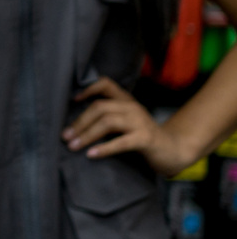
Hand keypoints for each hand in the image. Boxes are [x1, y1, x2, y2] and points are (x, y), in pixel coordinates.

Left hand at [63, 77, 195, 176]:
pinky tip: (91, 154)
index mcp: (126, 101)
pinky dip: (104, 148)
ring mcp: (140, 122)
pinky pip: (121, 142)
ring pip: (107, 122)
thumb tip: (74, 124)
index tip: (72, 101)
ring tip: (72, 146)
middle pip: (100, 108)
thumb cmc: (141, 137)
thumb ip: (107, 117)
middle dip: (79, 122)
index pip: (106, 84)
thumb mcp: (124, 123)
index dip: (88, 89)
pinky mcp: (146, 139)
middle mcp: (132, 108)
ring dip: (87, 134)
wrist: (173, 151)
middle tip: (65, 136)